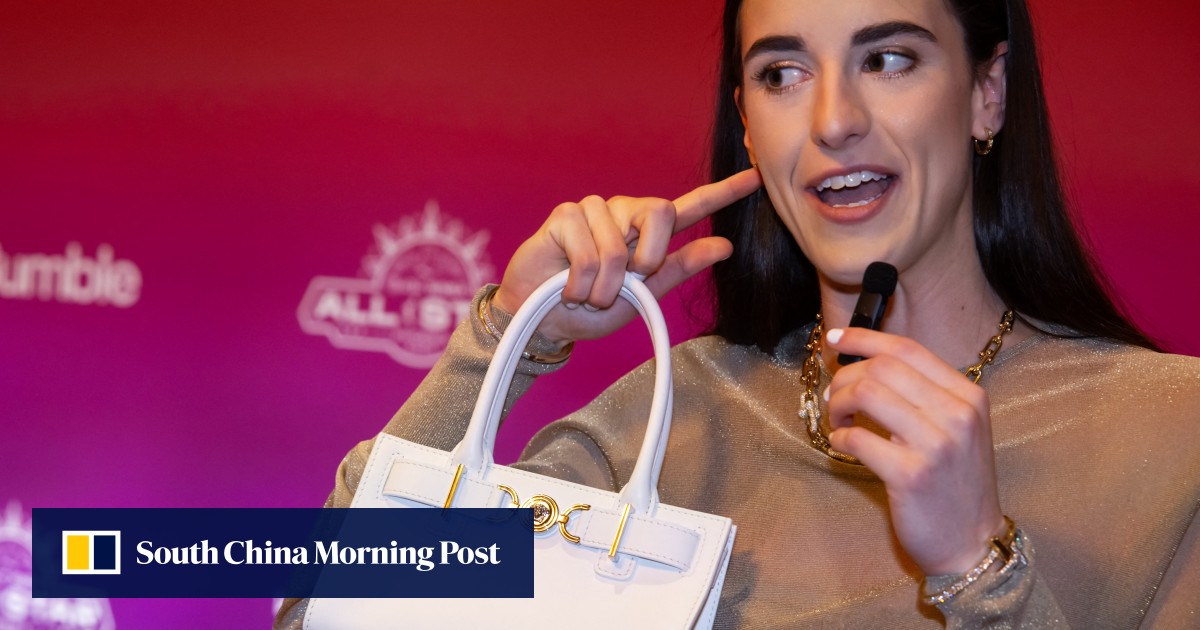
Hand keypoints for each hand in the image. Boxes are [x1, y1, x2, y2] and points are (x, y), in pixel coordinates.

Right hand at [493, 168, 761, 345]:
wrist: (542, 323)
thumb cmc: (590, 309)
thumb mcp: (641, 298)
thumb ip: (678, 269)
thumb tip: (725, 246)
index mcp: (646, 233)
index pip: (690, 206)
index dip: (724, 191)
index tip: (756, 176)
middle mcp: (622, 213)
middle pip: (658, 211)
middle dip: (647, 257)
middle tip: (627, 284)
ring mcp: (592, 210)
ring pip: (617, 247)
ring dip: (604, 287)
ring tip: (587, 294)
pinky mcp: (564, 216)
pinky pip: (588, 254)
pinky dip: (581, 284)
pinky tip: (568, 286)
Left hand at [824, 327, 1005, 575]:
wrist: (972, 544)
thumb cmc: (955, 484)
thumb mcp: (957, 429)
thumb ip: (923, 394)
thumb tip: (867, 362)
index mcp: (968, 396)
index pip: (907, 349)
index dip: (864, 338)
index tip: (836, 340)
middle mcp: (957, 414)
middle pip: (881, 368)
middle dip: (844, 377)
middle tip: (833, 397)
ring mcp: (936, 445)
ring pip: (866, 394)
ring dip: (838, 405)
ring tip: (837, 421)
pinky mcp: (911, 475)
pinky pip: (858, 439)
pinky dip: (840, 438)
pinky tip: (842, 445)